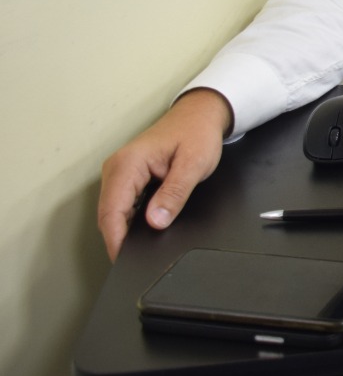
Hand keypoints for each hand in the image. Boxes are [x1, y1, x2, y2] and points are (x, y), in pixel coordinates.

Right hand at [97, 89, 232, 259]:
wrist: (199, 115)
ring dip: (124, 231)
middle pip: (109, 216)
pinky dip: (130, 221)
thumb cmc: (197, 133)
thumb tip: (155, 222)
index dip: (116, 240)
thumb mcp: (194, 164)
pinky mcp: (127, 178)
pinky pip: (123, 206)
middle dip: (120, 240)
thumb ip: (175, 194)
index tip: (125, 260)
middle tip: (138, 261)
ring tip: (143, 248)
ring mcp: (120, 173)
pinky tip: (145, 230)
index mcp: (128, 163)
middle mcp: (117, 168)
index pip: (112, 212)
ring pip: (114, 213)